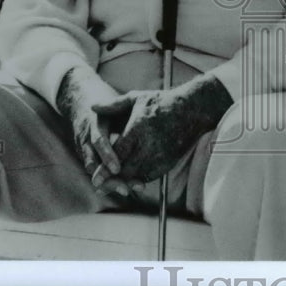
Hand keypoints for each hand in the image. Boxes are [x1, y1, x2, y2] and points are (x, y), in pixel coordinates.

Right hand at [56, 67, 140, 196]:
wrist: (83, 102)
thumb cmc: (107, 103)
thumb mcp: (113, 101)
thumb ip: (118, 106)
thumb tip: (138, 106)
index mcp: (94, 124)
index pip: (98, 141)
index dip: (107, 155)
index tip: (117, 168)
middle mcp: (87, 139)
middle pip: (95, 163)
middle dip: (109, 177)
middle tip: (125, 188)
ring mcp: (85, 150)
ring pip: (96, 172)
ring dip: (111, 183)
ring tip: (128, 190)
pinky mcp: (89, 157)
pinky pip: (99, 172)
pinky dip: (111, 181)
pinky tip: (126, 187)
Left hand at [91, 75, 232, 185]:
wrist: (193, 110)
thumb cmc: (162, 102)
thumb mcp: (137, 98)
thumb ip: (114, 105)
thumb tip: (92, 106)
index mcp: (138, 129)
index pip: (118, 155)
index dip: (106, 169)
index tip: (95, 179)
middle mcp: (149, 145)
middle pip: (126, 170)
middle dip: (112, 180)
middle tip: (99, 186)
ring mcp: (160, 156)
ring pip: (138, 176)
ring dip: (125, 182)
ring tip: (112, 186)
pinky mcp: (168, 162)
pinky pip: (150, 176)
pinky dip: (139, 179)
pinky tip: (130, 179)